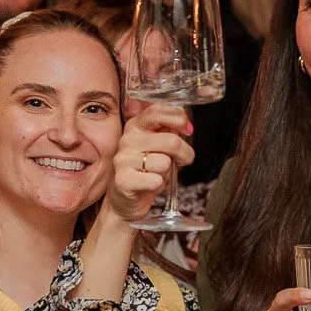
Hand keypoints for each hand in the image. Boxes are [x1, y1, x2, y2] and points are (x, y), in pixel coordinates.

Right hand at [108, 102, 194, 221]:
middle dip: (184, 153)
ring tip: (157, 174)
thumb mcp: (160, 147)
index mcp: (135, 126)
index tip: (188, 130)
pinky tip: (150, 185)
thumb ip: (170, 132)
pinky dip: (159, 185)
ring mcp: (123, 159)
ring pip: (164, 162)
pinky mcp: (123, 179)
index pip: (156, 111)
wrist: (126, 199)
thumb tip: (185, 126)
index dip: (178, 118)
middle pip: (170, 140)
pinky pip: (156, 180)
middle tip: (182, 160)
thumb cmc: (147, 170)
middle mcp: (127, 139)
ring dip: (167, 172)